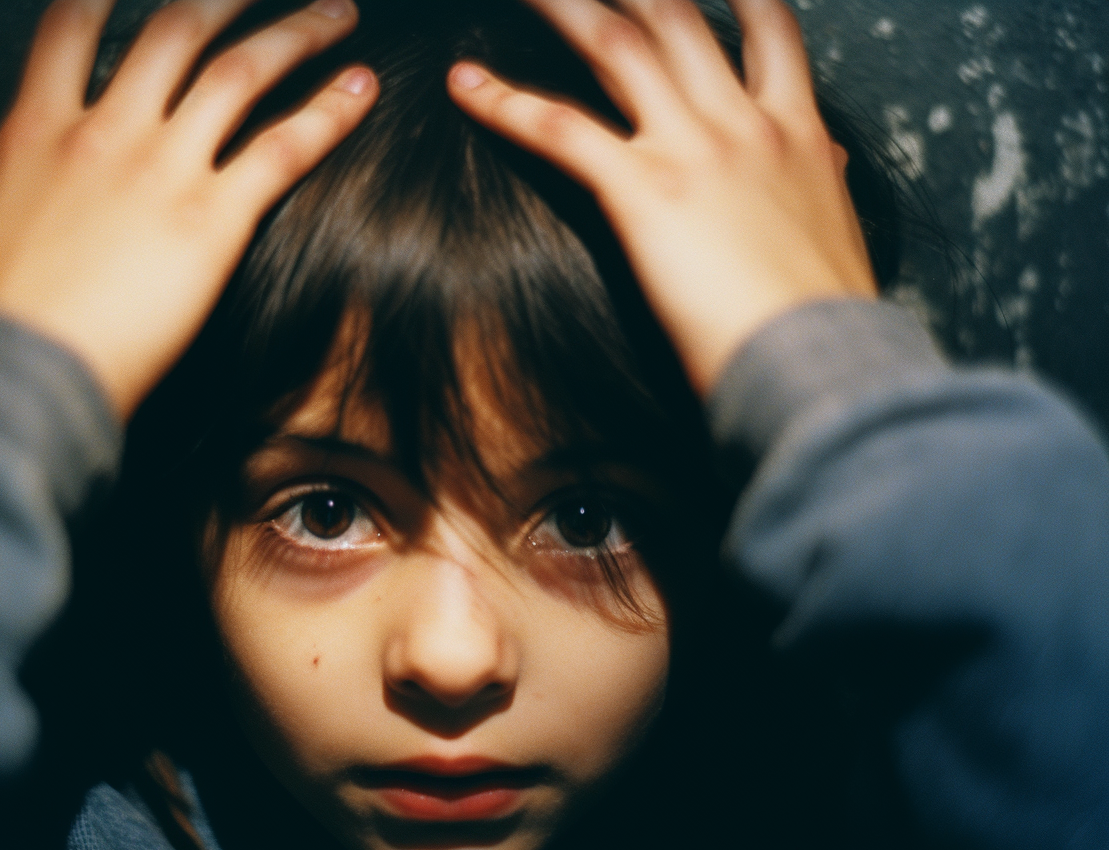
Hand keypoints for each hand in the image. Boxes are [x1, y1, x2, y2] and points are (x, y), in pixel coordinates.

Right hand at [0, 0, 376, 419]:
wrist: (12, 374)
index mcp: (39, 127)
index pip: (75, 24)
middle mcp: (107, 132)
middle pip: (177, 30)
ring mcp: (162, 170)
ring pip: (240, 72)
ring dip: (297, 33)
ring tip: (339, 13)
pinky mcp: (211, 220)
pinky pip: (282, 149)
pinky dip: (328, 113)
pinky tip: (362, 89)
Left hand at [447, 0, 876, 395]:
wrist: (823, 361)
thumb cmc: (827, 318)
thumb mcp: (839, 229)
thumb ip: (822, 181)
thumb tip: (829, 159)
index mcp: (797, 133)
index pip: (769, 30)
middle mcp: (744, 123)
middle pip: (675, 16)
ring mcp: (693, 150)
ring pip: (616, 45)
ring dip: (562, 7)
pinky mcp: (644, 192)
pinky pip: (560, 129)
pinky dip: (505, 103)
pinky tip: (464, 82)